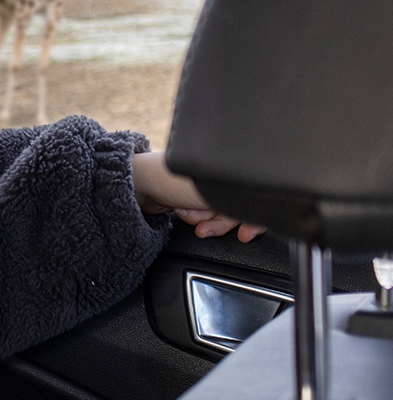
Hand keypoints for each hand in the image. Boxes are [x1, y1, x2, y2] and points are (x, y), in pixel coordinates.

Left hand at [131, 152, 264, 242]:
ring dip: (204, 220)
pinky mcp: (197, 197)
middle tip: (203, 226)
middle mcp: (225, 173)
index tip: (245, 234)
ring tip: (186, 214)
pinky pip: (208, 215)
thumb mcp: (214, 194)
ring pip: (222, 215)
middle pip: (239, 209)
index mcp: (234, 165)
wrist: (140, 184)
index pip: (257, 196)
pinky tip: (182, 211)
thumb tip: (259, 218)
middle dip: (219, 221)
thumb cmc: (175, 181)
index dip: (253, 218)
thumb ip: (239, 206)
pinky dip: (197, 218)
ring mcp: (210, 186)